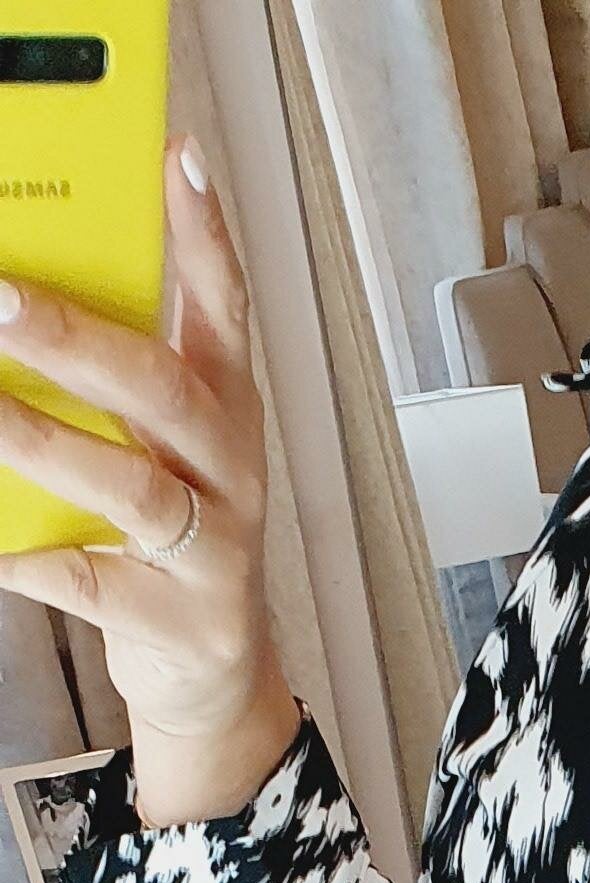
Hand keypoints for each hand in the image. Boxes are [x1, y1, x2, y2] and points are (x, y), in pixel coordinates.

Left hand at [0, 136, 302, 826]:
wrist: (210, 678)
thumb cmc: (172, 541)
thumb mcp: (158, 448)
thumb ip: (115, 380)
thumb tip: (27, 297)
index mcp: (227, 414)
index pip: (226, 310)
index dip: (207, 237)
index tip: (180, 162)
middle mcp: (232, 476)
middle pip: (165, 392)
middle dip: (79, 341)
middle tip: (1, 301)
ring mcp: (215, 555)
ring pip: (132, 488)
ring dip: (45, 444)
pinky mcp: (184, 624)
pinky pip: (92, 582)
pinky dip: (32, 560)